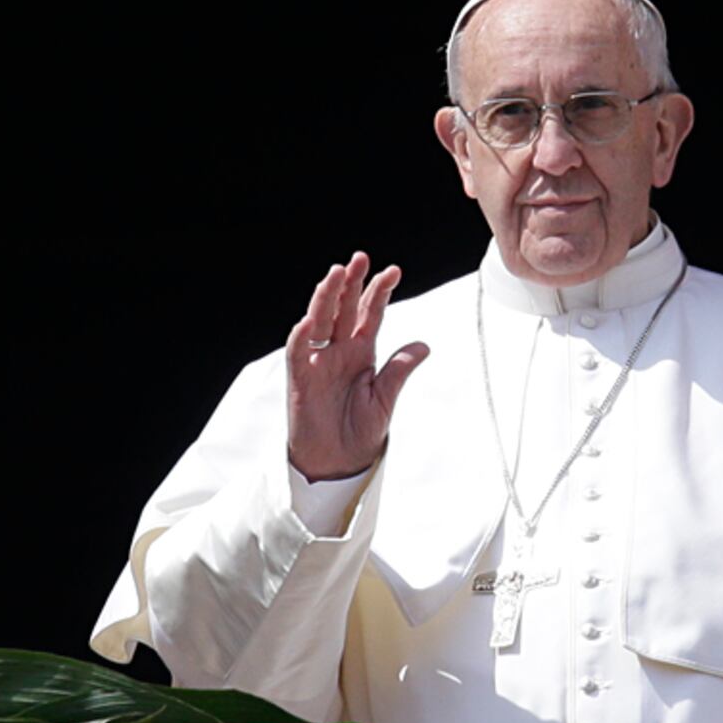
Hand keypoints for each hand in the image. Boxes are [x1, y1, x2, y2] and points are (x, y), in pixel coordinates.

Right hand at [284, 252, 426, 481]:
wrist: (338, 463)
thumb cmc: (360, 432)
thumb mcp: (386, 399)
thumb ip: (399, 371)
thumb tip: (424, 345)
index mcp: (362, 352)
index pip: (371, 314)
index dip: (380, 292)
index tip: (394, 271)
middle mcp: (339, 351)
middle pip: (344, 309)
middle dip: (351, 284)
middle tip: (360, 258)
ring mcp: (319, 362)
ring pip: (321, 321)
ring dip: (327, 298)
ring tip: (335, 274)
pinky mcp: (300, 379)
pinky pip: (299, 352)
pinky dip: (302, 336)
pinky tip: (310, 320)